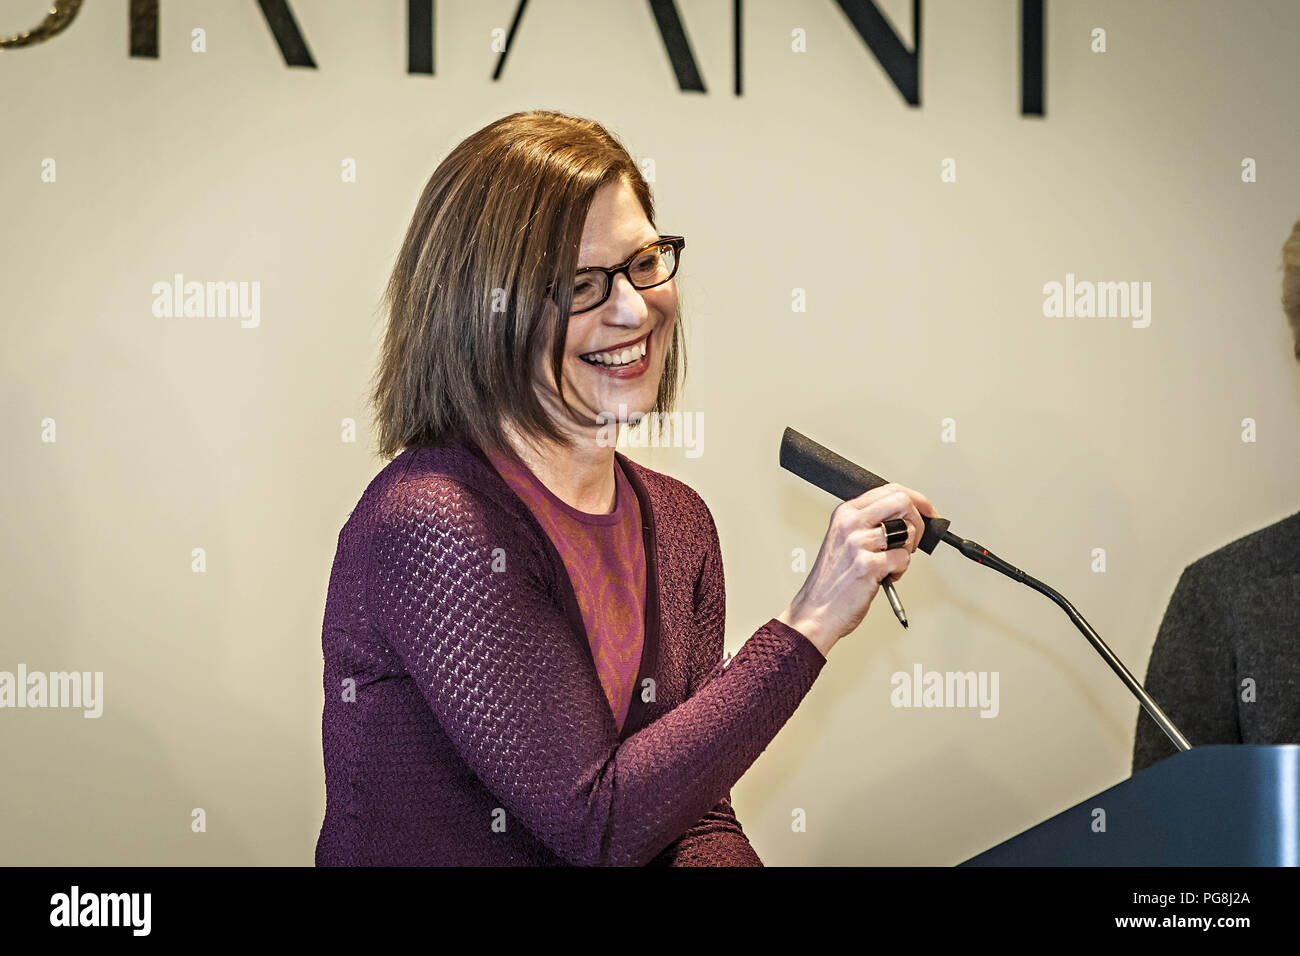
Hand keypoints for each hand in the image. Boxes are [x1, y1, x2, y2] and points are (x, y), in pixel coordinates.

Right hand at [778, 483, 937, 656]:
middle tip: (913, 540)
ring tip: (890, 564)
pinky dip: (900, 571)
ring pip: (906, 532)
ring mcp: (858, 543)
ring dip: (906, 552)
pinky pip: (904, 559)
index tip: (927, 512)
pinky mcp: (868, 565)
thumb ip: (869, 523)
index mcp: (845, 513)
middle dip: (917, 522)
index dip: (917, 500)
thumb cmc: (832, 581)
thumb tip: (906, 516)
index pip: (890, 489)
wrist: (815, 611)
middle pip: (902, 501)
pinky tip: (884, 576)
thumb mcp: (844, 540)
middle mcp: (850, 523)